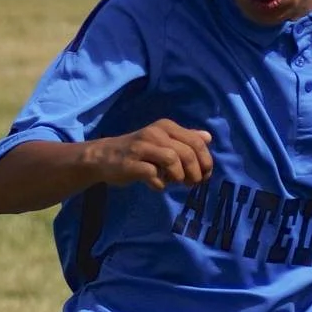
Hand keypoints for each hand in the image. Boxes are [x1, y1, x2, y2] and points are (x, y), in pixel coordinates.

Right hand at [90, 120, 212, 190]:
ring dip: (178, 176)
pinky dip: (160, 183)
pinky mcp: (131, 163)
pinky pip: (153, 174)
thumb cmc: (138, 150)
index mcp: (166, 126)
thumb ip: (185, 139)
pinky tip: (157, 185)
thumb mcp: (163, 141)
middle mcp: (155, 133)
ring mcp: (142, 147)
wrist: (103, 157)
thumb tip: (208, 137)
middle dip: (195, 172)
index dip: (205, 161)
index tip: (205, 175)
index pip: (196, 141)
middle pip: (187, 152)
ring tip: (174, 182)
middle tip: (193, 183)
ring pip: (172, 160)